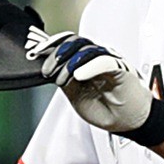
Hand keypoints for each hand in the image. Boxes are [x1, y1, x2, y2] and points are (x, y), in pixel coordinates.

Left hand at [27, 26, 157, 135]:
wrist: (128, 121)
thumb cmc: (106, 108)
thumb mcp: (75, 95)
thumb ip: (63, 80)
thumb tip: (45, 68)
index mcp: (85, 61)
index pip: (67, 44)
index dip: (50, 44)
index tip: (35, 52)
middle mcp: (97, 57)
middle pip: (75, 42)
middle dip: (56, 54)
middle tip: (47, 70)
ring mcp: (110, 61)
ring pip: (88, 49)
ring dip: (70, 63)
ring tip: (62, 79)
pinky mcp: (122, 69)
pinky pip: (105, 62)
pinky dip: (89, 66)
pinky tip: (79, 74)